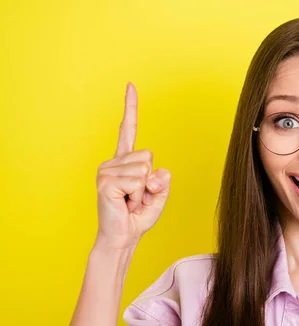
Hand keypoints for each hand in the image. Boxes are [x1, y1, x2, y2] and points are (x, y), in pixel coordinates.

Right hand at [94, 82, 170, 249]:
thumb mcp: (159, 196)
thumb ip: (162, 181)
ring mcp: (106, 170)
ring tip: (130, 201)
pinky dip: (138, 195)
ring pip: (144, 169)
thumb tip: (156, 172)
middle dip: (151, 180)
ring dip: (144, 190)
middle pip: (148, 155)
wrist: (122, 237)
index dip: (130, 108)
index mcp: (125, 161)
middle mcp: (113, 162)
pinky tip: (125, 203)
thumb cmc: (137, 216)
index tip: (130, 85)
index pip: (128, 129)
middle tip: (137, 197)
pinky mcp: (105, 182)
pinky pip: (137, 181)